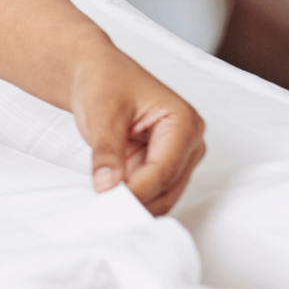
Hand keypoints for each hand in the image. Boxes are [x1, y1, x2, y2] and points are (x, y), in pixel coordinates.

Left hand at [69, 49, 205, 216]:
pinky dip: (134, 200)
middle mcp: (189, 141)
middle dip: (137, 202)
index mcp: (184, 121)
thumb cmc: (106, 81)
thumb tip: (107, 185)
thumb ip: (106, 150)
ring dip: (136, 205)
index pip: (164, 169)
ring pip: (164, 196)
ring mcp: (179, 156)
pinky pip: (153, 192)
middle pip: (168, 187)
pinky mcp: (163, 165)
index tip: (109, 205)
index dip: (137, 192)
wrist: (98, 74)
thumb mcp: (102, 113)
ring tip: (105, 211)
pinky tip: (112, 206)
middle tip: (104, 214)